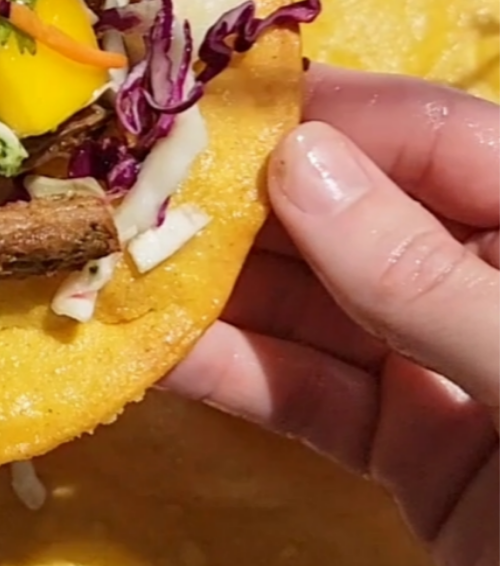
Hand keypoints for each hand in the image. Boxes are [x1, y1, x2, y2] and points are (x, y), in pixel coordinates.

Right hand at [166, 64, 499, 565]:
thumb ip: (427, 278)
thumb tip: (297, 164)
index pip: (432, 137)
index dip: (322, 115)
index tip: (197, 106)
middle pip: (360, 215)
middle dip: (246, 202)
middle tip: (117, 187)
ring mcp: (459, 373)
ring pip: (323, 310)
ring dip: (219, 291)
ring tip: (106, 266)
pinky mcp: (422, 459)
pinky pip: (318, 399)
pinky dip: (241, 378)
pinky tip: (155, 357)